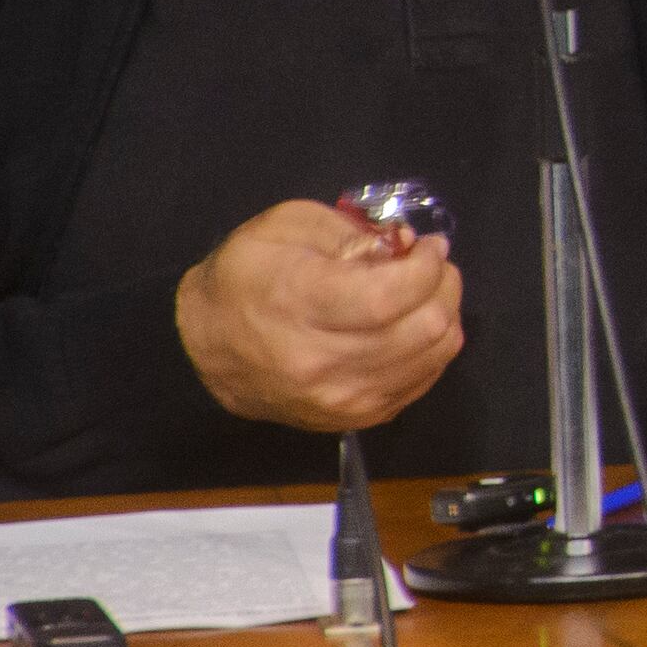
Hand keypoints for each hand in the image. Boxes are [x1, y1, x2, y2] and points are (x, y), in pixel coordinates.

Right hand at [176, 200, 465, 433]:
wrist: (202, 347)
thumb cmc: (243, 277)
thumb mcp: (284, 227)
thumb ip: (350, 231)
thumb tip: (403, 245)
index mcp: (299, 305)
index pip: (392, 296)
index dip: (426, 267)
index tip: (429, 246)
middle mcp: (322, 362)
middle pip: (424, 329)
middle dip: (444, 286)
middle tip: (432, 265)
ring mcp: (340, 399)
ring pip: (433, 357)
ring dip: (443, 316)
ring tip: (424, 293)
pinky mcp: (353, 419)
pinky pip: (421, 383)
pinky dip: (430, 349)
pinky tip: (410, 327)